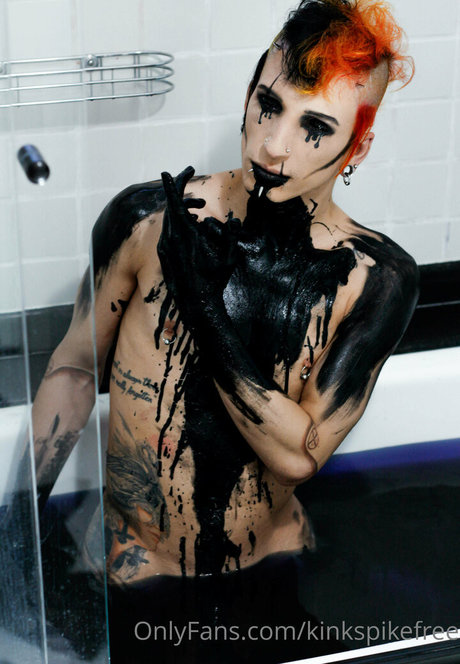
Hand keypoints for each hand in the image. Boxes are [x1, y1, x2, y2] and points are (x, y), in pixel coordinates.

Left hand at [158, 167, 240, 327]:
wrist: (197, 304)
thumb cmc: (214, 280)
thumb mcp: (229, 256)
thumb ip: (231, 234)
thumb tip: (233, 221)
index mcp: (186, 234)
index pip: (176, 202)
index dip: (174, 185)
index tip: (169, 172)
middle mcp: (171, 239)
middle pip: (174, 209)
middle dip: (187, 200)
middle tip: (201, 201)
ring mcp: (165, 248)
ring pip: (171, 222)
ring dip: (185, 215)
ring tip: (200, 216)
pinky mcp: (163, 256)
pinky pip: (169, 234)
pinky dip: (179, 227)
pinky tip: (192, 233)